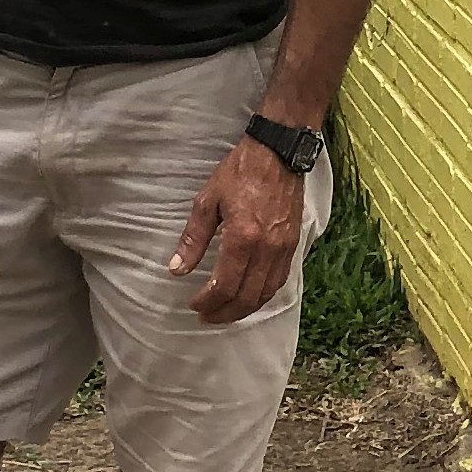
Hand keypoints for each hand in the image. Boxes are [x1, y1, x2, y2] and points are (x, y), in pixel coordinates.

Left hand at [168, 135, 305, 324]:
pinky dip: (263, 295)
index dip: (208, 302)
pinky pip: (279, 280)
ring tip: (225, 313)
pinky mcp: (294, 244)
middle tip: (207, 317)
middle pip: (247, 297)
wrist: (278, 153)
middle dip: (225, 313)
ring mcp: (284, 248)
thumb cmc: (239, 172)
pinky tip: (249, 297)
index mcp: (243, 238)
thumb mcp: (207, 201)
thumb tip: (176, 269)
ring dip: (244, 309)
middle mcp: (267, 249)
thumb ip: (193, 239)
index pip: (225, 285)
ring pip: (265, 293)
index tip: (194, 305)